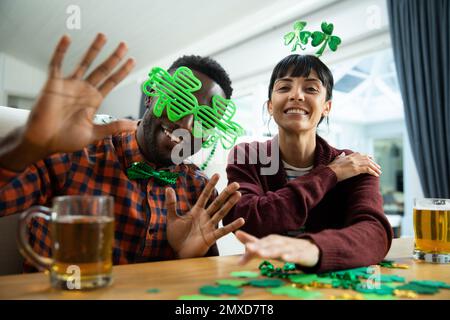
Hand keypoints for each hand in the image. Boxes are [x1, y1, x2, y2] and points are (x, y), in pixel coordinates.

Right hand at [23, 33, 135, 155]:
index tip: (132, 60)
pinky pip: (57, 63)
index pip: (111, 82)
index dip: (122, 71)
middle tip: (125, 45)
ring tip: (103, 36)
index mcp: (94, 100)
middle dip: (114, 57)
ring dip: (94, 49)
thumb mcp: (94, 133)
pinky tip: (67, 38)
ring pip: (84, 62)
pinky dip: (60, 51)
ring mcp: (69, 85)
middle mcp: (84, 90)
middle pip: (102, 69)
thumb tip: (134, 126)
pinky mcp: (54, 83)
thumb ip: (113, 127)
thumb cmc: (66, 139)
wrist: (43, 141)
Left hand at [165, 174, 244, 257]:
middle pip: (217, 202)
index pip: (205, 195)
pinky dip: (232, 226)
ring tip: (238, 194)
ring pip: (221, 213)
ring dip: (230, 204)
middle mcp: (205, 217)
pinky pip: (223, 231)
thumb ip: (171, 204)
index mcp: (197, 211)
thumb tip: (168, 188)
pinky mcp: (211, 237)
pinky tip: (241, 220)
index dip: (210, 185)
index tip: (217, 174)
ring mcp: (209, 227)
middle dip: (226, 193)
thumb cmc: (177, 237)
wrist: (179, 253)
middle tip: (236, 184)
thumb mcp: (172, 218)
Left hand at [235, 231, 319, 266]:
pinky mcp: (301, 255)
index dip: (252, 242)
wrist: (310, 249)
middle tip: (249, 248)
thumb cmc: (284, 248)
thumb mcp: (268, 247)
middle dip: (259, 246)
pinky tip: (285, 259)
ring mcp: (291, 248)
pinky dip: (291, 256)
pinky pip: (296, 256)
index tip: (243, 242)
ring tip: (261, 254)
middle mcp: (280, 242)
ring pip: (280, 249)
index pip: (261, 241)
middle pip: (269, 244)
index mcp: (272, 240)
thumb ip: (252, 243)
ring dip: (271, 251)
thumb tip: (236, 238)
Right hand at [327, 152, 381, 181]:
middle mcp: (354, 158)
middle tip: (378, 168)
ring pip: (369, 164)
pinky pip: (367, 170)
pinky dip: (373, 172)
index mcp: (350, 156)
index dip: (368, 157)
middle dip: (374, 163)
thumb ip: (341, 156)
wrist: (330, 172)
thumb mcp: (336, 159)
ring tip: (379, 172)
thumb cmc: (332, 168)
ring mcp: (355, 163)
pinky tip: (376, 175)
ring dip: (375, 168)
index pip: (361, 155)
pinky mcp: (356, 169)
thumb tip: (343, 153)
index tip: (372, 159)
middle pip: (367, 159)